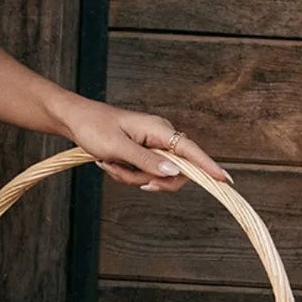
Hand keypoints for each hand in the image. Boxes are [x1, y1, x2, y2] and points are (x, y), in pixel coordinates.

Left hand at [58, 96, 232, 193]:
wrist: (77, 121)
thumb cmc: (95, 128)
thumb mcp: (118, 147)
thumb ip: (146, 161)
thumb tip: (175, 172)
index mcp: (160, 131)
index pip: (191, 151)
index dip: (209, 167)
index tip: (225, 180)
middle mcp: (161, 138)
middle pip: (173, 173)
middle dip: (146, 179)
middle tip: (120, 172)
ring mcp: (152, 147)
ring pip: (153, 177)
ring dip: (129, 177)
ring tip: (108, 162)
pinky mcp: (142, 154)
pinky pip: (141, 174)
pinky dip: (124, 174)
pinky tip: (108, 162)